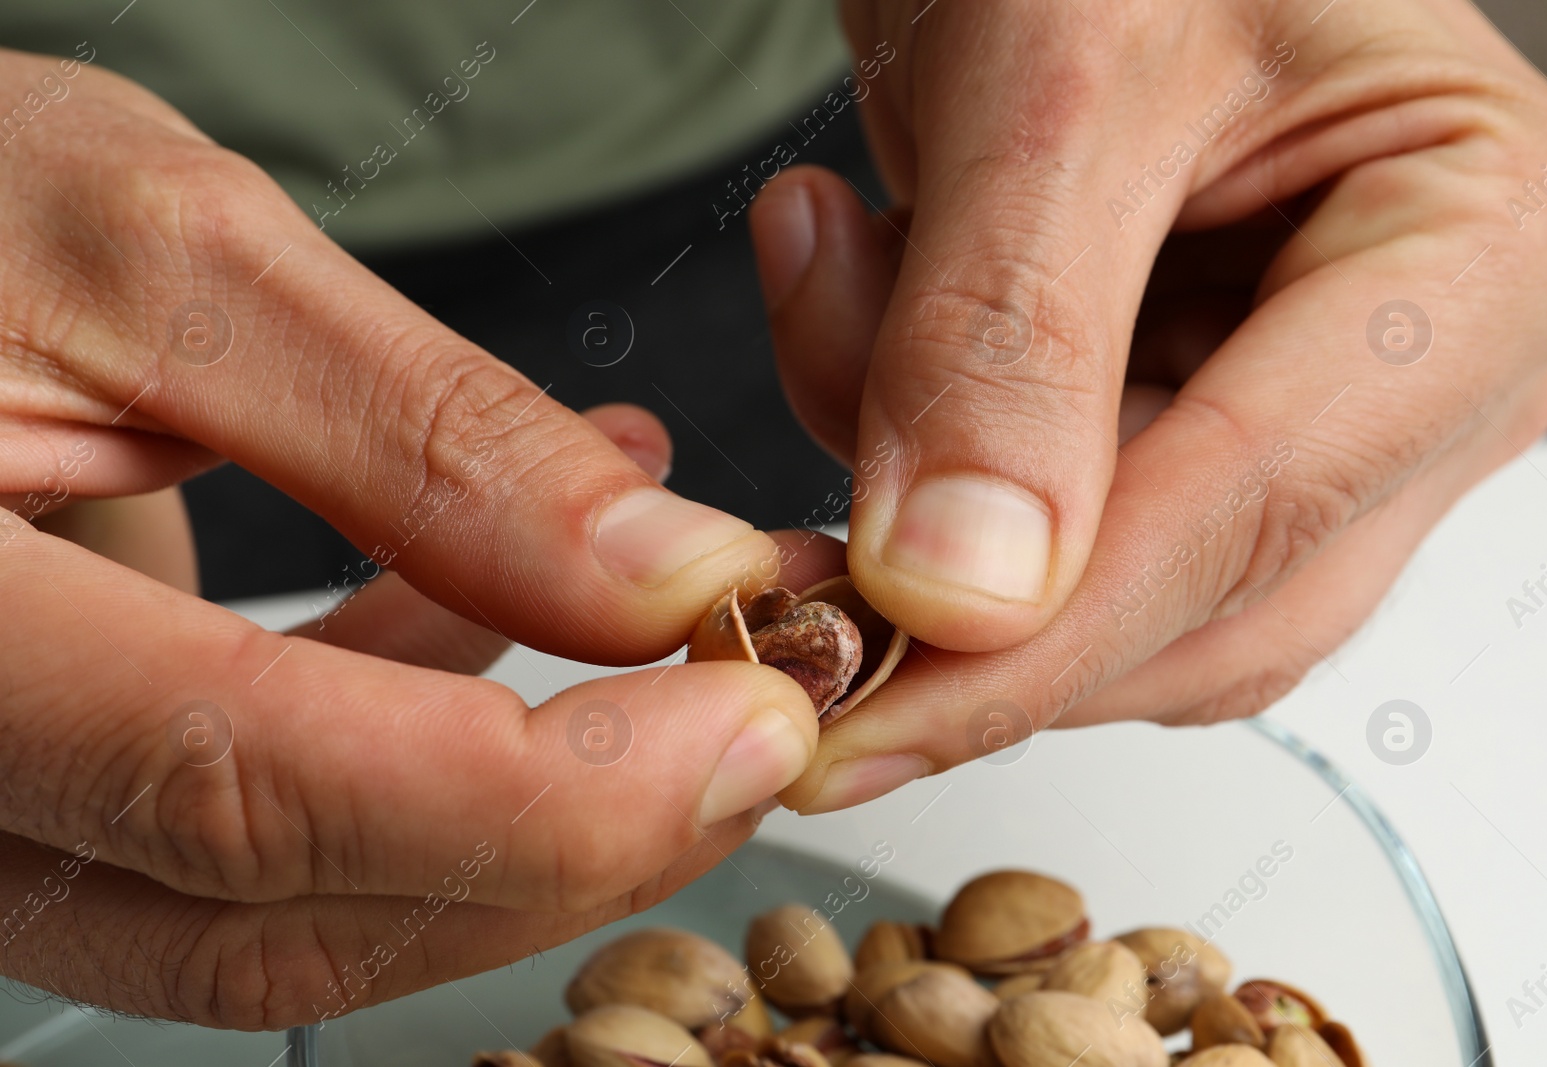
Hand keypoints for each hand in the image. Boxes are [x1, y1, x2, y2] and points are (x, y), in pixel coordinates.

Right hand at [0, 48, 830, 1026]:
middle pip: (291, 911)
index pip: (248, 780)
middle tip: (755, 709)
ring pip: (298, 917)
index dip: (543, 787)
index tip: (751, 720)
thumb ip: (428, 438)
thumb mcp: (169, 256)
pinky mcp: (61, 801)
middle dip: (576, 837)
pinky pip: (275, 840)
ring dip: (535, 806)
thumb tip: (667, 581)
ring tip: (677, 640)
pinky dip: (435, 740)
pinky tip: (531, 602)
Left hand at [748, 0, 1546, 809]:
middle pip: (1206, 596)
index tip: (864, 709)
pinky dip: (921, 453)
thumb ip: (1008, 330)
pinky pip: (1057, 538)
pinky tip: (863, 291)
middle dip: (971, 578)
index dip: (1043, 644)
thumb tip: (967, 589)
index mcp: (1478, 241)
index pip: (1260, 502)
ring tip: (839, 264)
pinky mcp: (1203, 432)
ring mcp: (1322, 412)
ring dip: (926, 487)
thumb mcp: (1059, 70)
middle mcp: (1428, 359)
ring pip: (1115, 594)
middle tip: (791, 507)